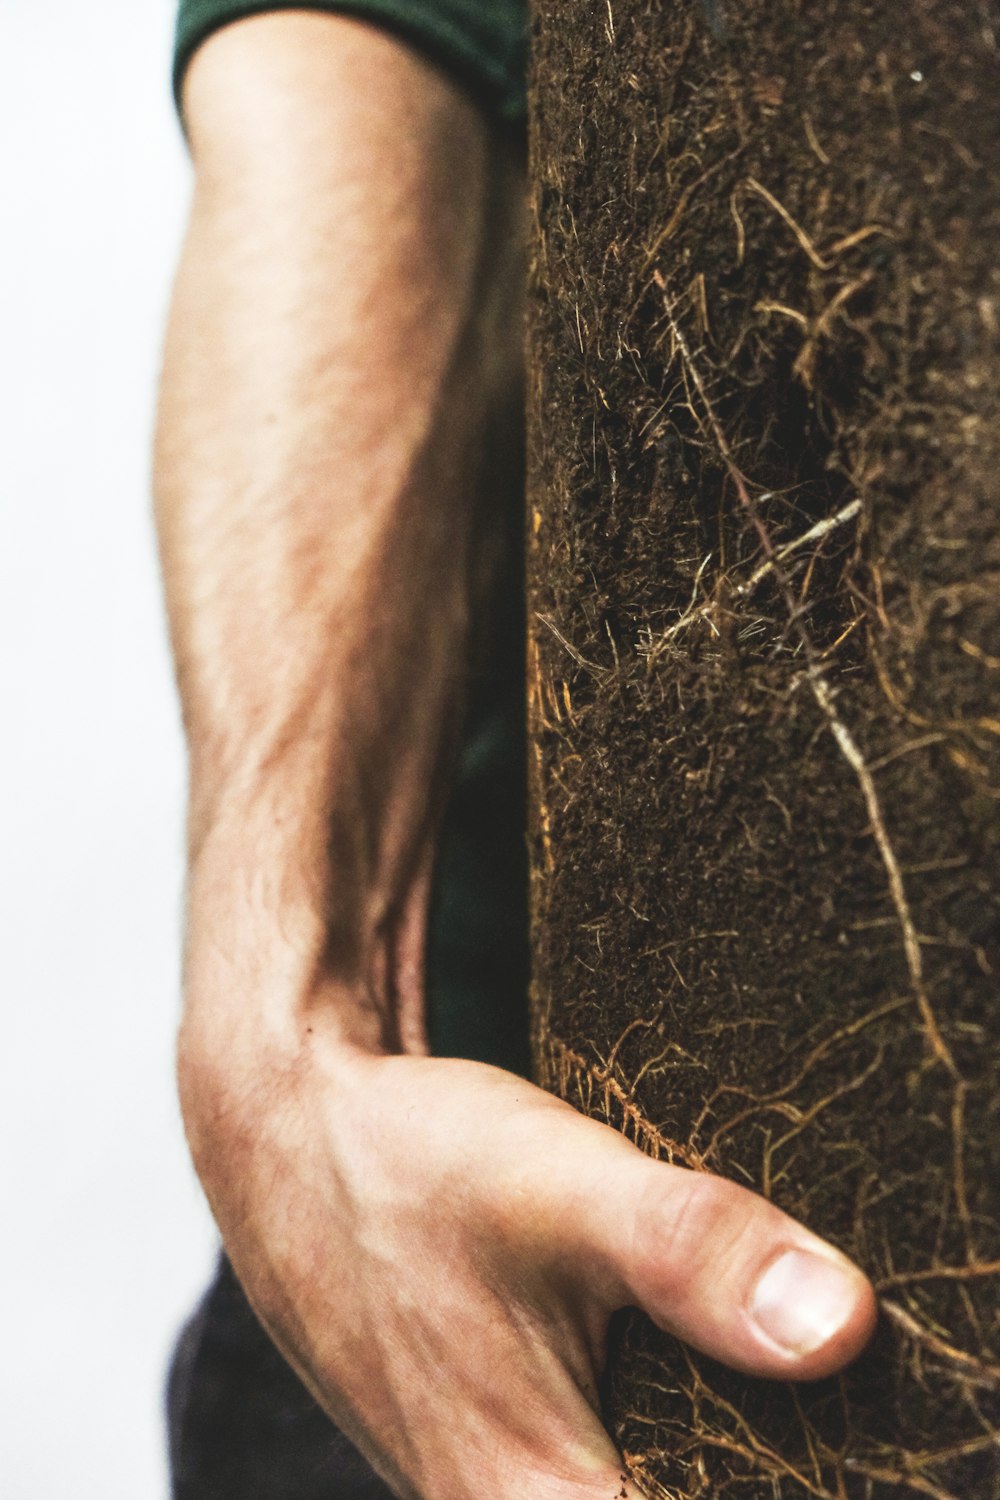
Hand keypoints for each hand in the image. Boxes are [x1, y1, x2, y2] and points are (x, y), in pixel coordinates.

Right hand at [182, 1003, 876, 1499]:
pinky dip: (647, 1398)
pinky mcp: (493, 1442)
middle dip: (745, 1433)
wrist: (284, 1134)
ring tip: (691, 1319)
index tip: (801, 1389)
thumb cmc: (407, 1167)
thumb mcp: (562, 1189)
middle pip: (690, 1488)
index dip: (797, 1463)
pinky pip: (604, 1448)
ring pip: (643, 1471)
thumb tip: (844, 1328)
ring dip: (692, 1414)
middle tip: (742, 1334)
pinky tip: (645, 1324)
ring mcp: (496, 1488)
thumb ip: (699, 1256)